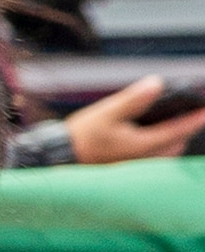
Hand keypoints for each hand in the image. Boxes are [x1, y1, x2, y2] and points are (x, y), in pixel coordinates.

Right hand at [66, 74, 204, 166]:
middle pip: (178, 142)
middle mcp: (146, 158)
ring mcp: (139, 165)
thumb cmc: (82, 136)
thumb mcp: (107, 112)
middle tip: (190, 112)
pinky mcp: (130, 167)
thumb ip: (133, 99)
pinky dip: (161, 145)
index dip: (196, 118)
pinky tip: (149, 136)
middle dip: (186, 128)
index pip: (180, 129)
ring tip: (172, 122)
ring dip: (173, 137)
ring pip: (168, 151)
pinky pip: (156, 157)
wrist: (61, 158)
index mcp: (144, 144)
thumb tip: (157, 83)